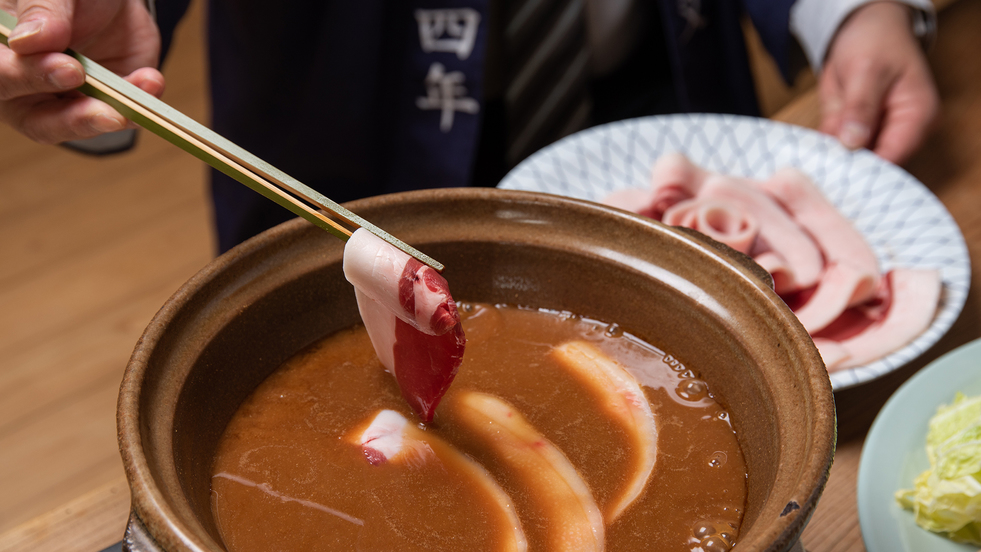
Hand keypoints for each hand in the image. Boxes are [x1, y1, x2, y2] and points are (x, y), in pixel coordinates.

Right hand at [0, 0, 163, 143]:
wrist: (111, 0)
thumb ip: (41, 10)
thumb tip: (28, 41)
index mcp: (3, 53)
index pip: (2, 76)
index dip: (27, 77)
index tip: (68, 68)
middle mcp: (26, 86)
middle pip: (35, 119)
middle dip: (71, 116)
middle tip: (103, 107)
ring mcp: (65, 102)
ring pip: (77, 127)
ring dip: (103, 120)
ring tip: (127, 110)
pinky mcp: (104, 106)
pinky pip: (119, 117)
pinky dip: (137, 106)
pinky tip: (151, 82)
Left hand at [818, 2, 938, 164]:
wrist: (863, 28)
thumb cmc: (876, 41)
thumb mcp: (867, 70)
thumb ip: (860, 107)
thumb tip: (853, 142)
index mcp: (917, 117)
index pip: (895, 155)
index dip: (868, 170)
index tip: (839, 177)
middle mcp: (899, 131)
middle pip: (874, 164)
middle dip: (846, 170)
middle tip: (816, 176)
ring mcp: (874, 133)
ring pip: (851, 160)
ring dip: (829, 164)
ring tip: (807, 168)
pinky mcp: (852, 132)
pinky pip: (835, 149)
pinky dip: (820, 152)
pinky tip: (803, 158)